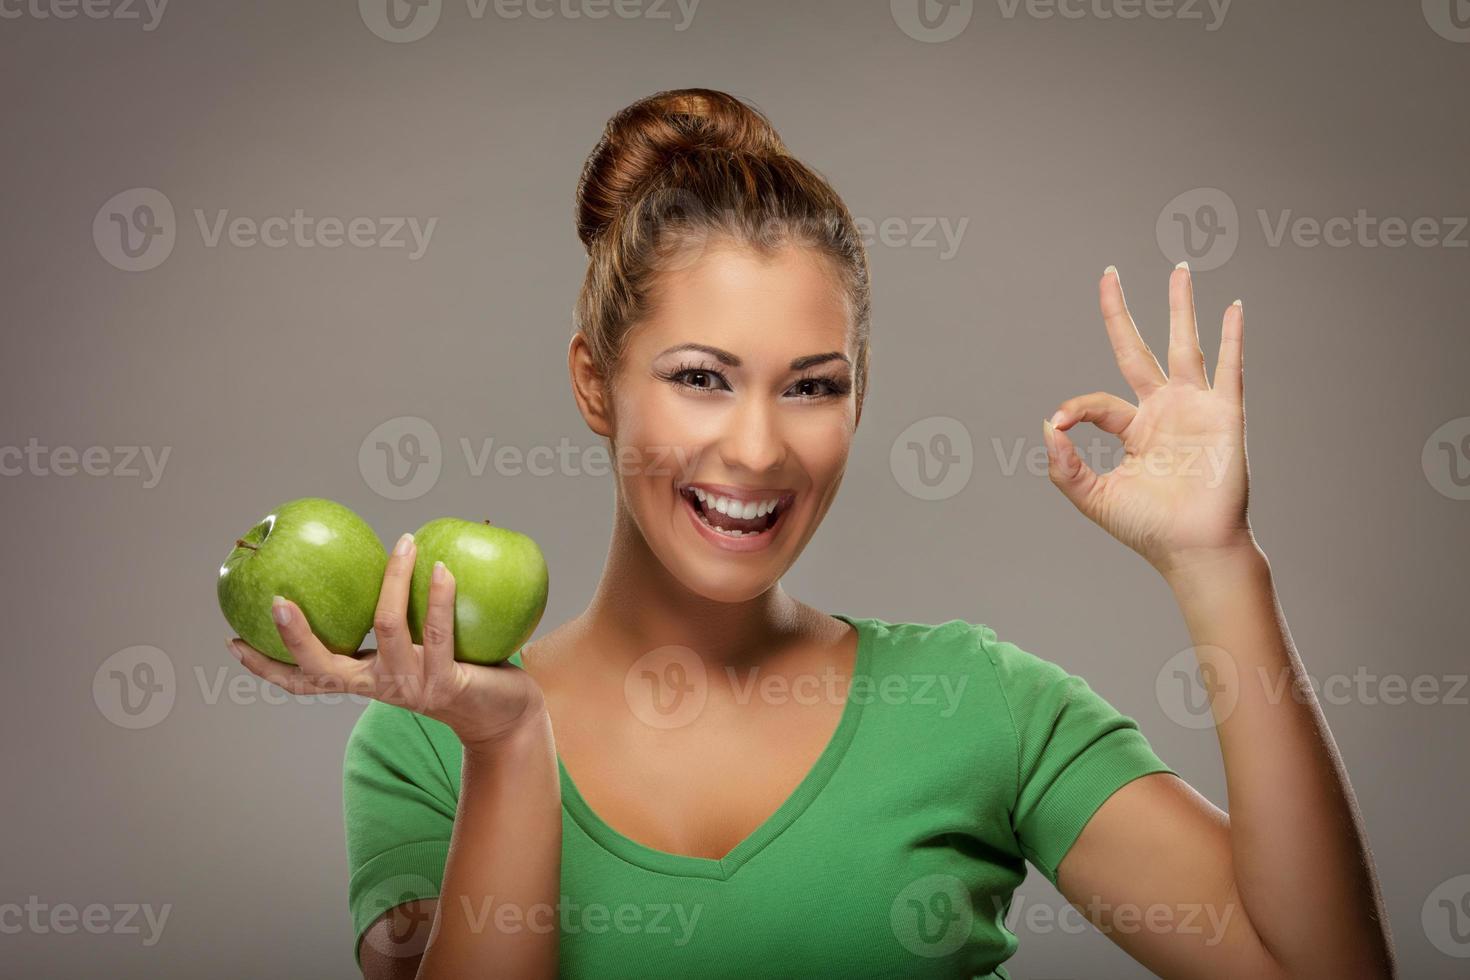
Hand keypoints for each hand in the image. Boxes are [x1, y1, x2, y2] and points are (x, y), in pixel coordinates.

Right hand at [228, 533, 545, 749]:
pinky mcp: (447, 682)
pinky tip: (441, 566)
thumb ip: (393, 618)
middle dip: (297, 637)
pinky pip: (438, 631)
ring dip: (395, 579)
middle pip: (324, 668)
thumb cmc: (458, 672)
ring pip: (388, 627)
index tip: (232, 641)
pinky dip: (438, 595)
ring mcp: (411, 686)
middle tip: (279, 600)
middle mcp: (379, 687)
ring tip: (404, 541)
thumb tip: (380, 554)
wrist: (504, 717)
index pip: (302, 679)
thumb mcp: (416, 646)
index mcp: (363, 679)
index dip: (266, 666)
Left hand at [1043, 264, 1257, 578]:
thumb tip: (1048, 425)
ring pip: (1184, 346)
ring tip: (1179, 270)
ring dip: (1181, 308)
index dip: (1076, 409)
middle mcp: (1163, 411)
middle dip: (1121, 313)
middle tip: (1109, 273)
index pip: (1098, 402)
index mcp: (1133, 429)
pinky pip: (1229, 368)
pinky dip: (1232, 338)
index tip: (1061, 423)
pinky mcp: (1225, 415)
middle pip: (1137, 349)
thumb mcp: (1094, 497)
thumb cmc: (1148, 528)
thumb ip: (1064, 467)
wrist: (1193, 549)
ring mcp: (1195, 408)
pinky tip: (1233, 308)